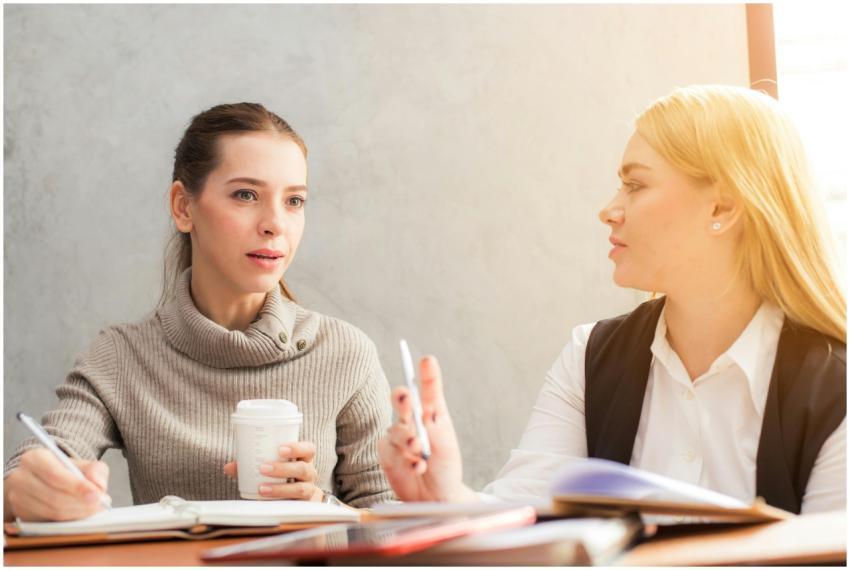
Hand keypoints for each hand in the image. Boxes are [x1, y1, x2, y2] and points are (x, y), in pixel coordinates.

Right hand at [4, 448, 110, 521]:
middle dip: (81, 503)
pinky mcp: (21, 513)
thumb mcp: (83, 463)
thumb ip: (95, 471)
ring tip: (93, 509)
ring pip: (51, 511)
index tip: (96, 494)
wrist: (44, 479)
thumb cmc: (65, 470)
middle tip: (99, 504)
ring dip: (77, 513)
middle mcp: (21, 477)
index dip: (77, 487)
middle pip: (54, 496)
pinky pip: (47, 521)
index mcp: (35, 458)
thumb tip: (98, 486)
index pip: (55, 475)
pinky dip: (68, 520)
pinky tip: (80, 514)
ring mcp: (17, 497)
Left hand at [223, 441, 322, 500]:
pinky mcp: (306, 506)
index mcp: (303, 459)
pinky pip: (300, 507)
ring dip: (281, 489)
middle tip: (263, 469)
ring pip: (301, 489)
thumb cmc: (280, 477)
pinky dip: (286, 504)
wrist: (292, 499)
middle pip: (303, 469)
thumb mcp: (268, 468)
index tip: (280, 449)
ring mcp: (310, 490)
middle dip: (283, 469)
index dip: (297, 448)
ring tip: (262, 488)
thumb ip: (250, 466)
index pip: (308, 449)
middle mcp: (309, 473)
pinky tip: (272, 504)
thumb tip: (229, 467)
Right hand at [378, 355, 477, 501]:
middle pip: (402, 400)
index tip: (428, 361)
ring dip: (408, 440)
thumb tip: (424, 412)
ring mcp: (398, 436)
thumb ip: (435, 429)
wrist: (435, 497)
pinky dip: (406, 459)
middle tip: (406, 399)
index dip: (428, 375)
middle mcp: (413, 420)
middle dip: (402, 398)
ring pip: (397, 429)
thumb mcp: (446, 447)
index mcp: (433, 414)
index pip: (429, 391)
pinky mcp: (387, 452)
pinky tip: (417, 467)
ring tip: (419, 452)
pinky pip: (391, 450)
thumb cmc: (445, 468)